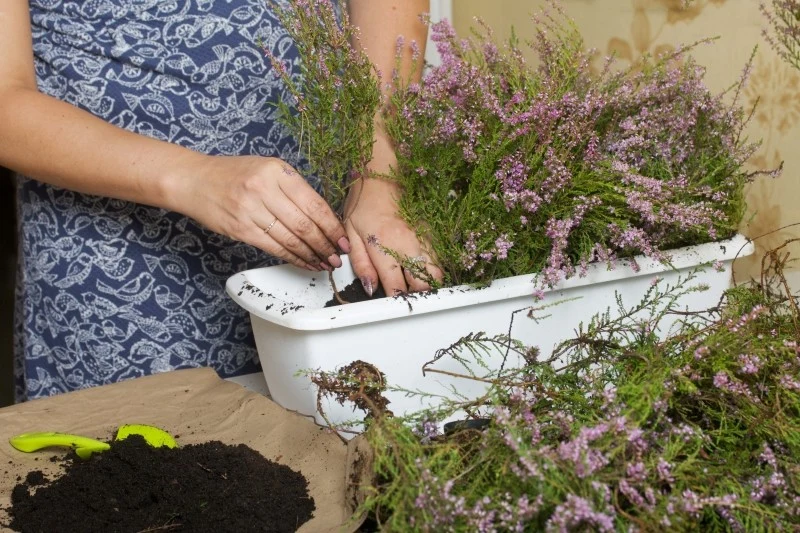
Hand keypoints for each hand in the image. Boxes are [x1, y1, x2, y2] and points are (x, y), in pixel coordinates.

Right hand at [175, 155, 349, 270]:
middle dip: (326, 245)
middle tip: (338, 257)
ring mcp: (251, 210)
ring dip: (312, 255)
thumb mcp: (267, 168)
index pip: (314, 204)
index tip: (344, 239)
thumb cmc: (234, 174)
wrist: (194, 180)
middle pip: (305, 224)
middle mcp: (265, 189)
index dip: (333, 226)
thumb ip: (293, 188)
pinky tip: (304, 262)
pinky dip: (293, 258)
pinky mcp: (241, 229)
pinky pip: (274, 247)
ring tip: (325, 263)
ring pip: (291, 239)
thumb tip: (324, 218)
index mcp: (277, 171)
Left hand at [344, 176, 443, 295]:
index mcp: (384, 245)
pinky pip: (438, 257)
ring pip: (436, 271)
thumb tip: (370, 288)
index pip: (396, 284)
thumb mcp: (351, 233)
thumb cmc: (363, 204)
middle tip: (406, 295)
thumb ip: (361, 263)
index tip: (393, 303)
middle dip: (416, 293)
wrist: (382, 175)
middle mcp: (408, 243)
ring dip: (428, 281)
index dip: (395, 298)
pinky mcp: (431, 232)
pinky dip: (433, 268)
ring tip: (416, 285)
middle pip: (423, 281)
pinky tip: (423, 269)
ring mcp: (423, 237)